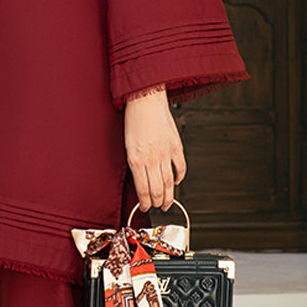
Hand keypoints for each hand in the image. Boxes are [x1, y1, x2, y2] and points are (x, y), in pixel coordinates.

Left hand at [124, 87, 185, 211]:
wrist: (145, 100)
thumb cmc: (133, 118)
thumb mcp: (126, 144)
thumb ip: (134, 162)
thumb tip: (139, 177)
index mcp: (136, 159)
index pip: (142, 190)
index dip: (144, 203)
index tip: (144, 207)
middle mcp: (151, 159)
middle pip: (157, 190)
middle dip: (157, 203)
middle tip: (157, 207)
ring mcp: (165, 153)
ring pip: (169, 182)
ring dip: (169, 196)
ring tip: (167, 202)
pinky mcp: (175, 146)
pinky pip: (180, 166)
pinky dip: (180, 177)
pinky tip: (177, 181)